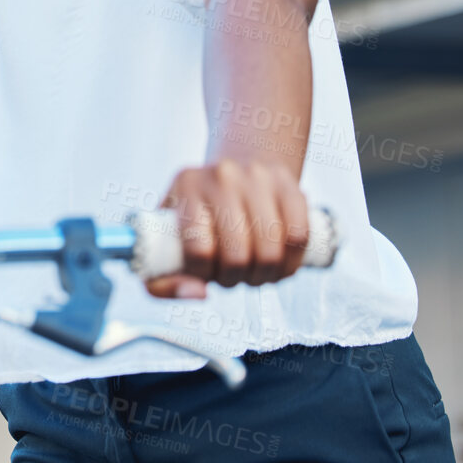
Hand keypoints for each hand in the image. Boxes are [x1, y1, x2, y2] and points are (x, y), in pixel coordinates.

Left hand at [143, 159, 309, 298]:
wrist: (237, 168)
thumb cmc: (198, 213)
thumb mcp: (168, 235)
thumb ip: (163, 280)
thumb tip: (198, 294)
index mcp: (186, 186)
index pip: (198, 249)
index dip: (205, 273)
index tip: (207, 271)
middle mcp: (222, 175)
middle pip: (237, 255)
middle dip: (236, 278)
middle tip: (233, 275)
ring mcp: (258, 176)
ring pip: (271, 250)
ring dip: (266, 275)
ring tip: (256, 271)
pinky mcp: (288, 183)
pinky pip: (299, 236)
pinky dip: (292, 261)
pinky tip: (281, 263)